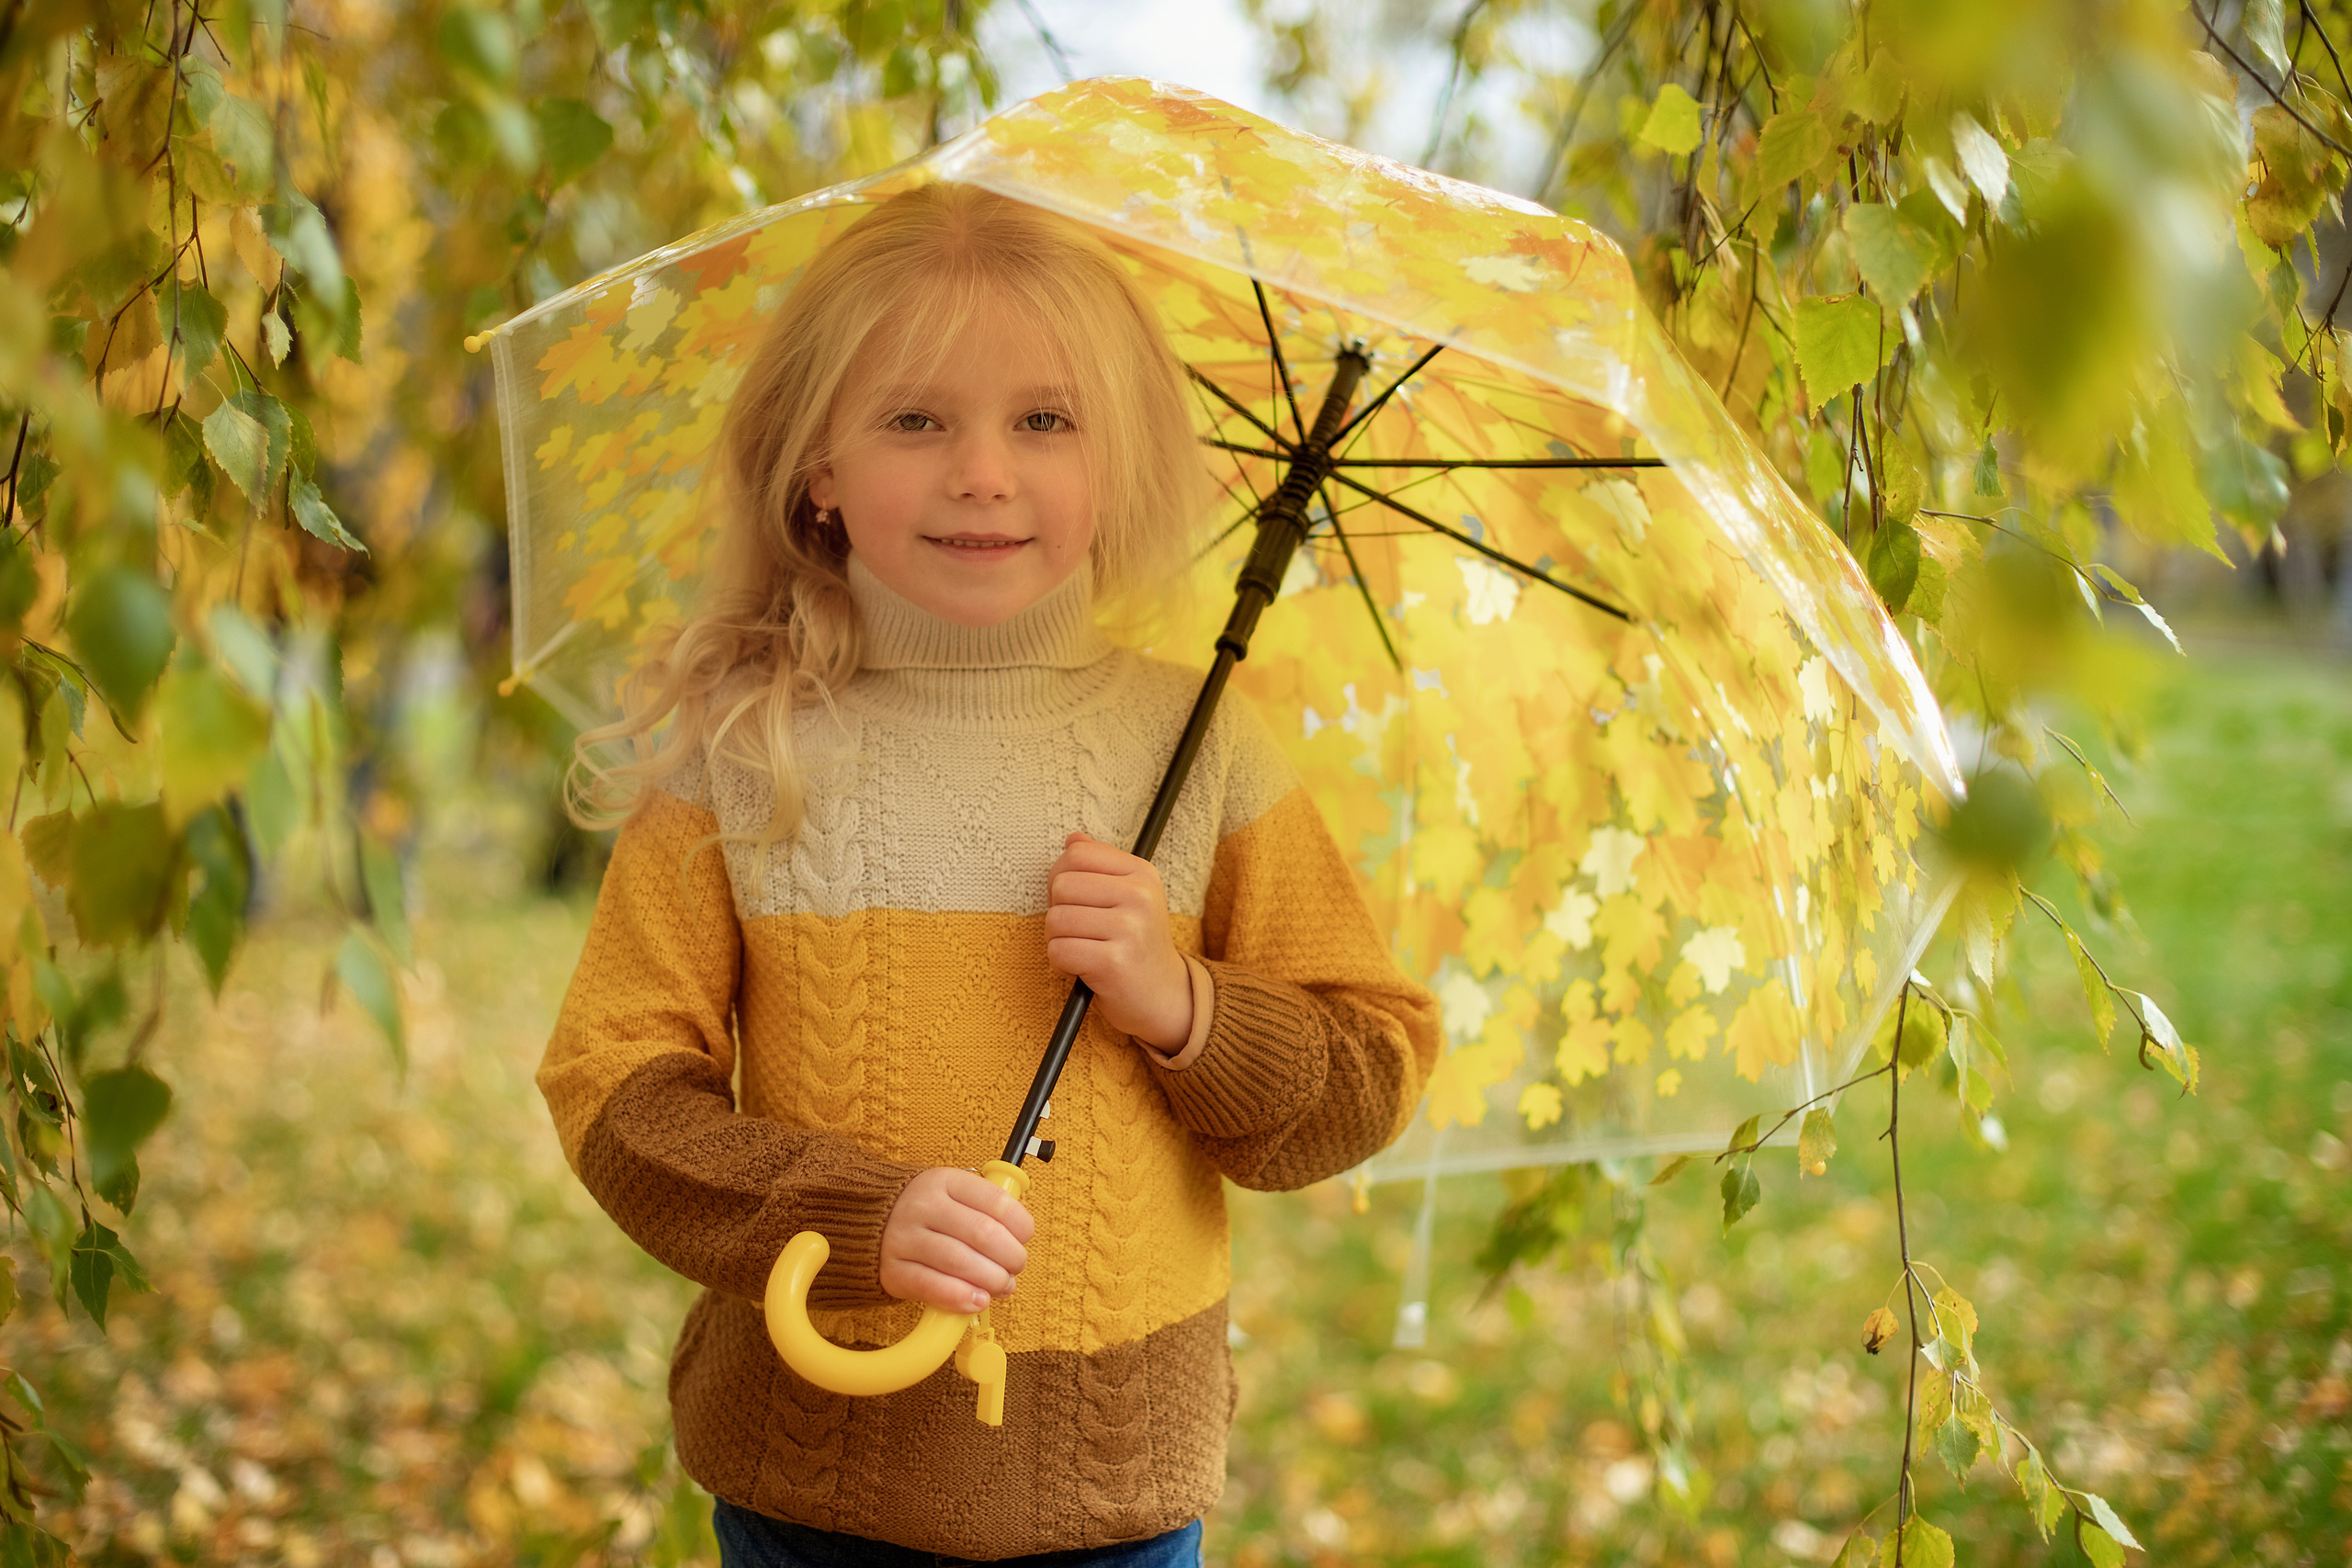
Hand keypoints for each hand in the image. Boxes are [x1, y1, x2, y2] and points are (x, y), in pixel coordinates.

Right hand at [878, 1168, 1034, 1313]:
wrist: (867, 1220)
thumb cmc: (926, 1212)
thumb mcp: (953, 1194)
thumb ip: (985, 1208)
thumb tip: (1020, 1237)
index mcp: (945, 1181)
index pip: (995, 1200)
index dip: (1020, 1225)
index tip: (1025, 1238)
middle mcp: (923, 1206)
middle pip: (982, 1233)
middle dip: (1011, 1257)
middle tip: (1015, 1267)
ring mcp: (904, 1237)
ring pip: (959, 1261)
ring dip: (991, 1280)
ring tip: (1002, 1286)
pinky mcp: (893, 1269)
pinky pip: (932, 1286)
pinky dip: (961, 1297)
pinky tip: (977, 1300)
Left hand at [1044, 831, 1193, 1052]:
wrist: (1164, 996)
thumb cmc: (1137, 945)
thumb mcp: (1129, 897)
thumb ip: (1101, 865)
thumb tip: (1072, 839)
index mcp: (1142, 873)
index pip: (1077, 854)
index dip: (1062, 878)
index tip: (1077, 902)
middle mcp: (1140, 895)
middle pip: (1061, 885)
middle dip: (1059, 912)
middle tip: (1082, 932)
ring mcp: (1129, 928)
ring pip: (1055, 920)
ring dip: (1059, 941)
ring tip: (1085, 951)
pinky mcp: (1113, 961)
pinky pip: (1059, 951)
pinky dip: (1061, 964)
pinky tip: (1084, 969)